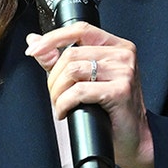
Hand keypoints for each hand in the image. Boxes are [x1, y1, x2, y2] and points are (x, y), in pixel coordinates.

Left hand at [26, 21, 154, 167]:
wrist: (134, 138)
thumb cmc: (112, 110)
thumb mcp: (86, 79)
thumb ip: (59, 59)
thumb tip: (34, 41)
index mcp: (116, 46)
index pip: (80, 29)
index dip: (52, 38)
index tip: (33, 50)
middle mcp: (123, 54)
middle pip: (72, 53)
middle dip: (53, 77)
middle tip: (54, 95)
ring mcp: (124, 71)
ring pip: (72, 71)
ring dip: (57, 92)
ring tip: (60, 104)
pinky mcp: (121, 91)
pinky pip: (79, 91)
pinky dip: (64, 103)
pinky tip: (65, 111)